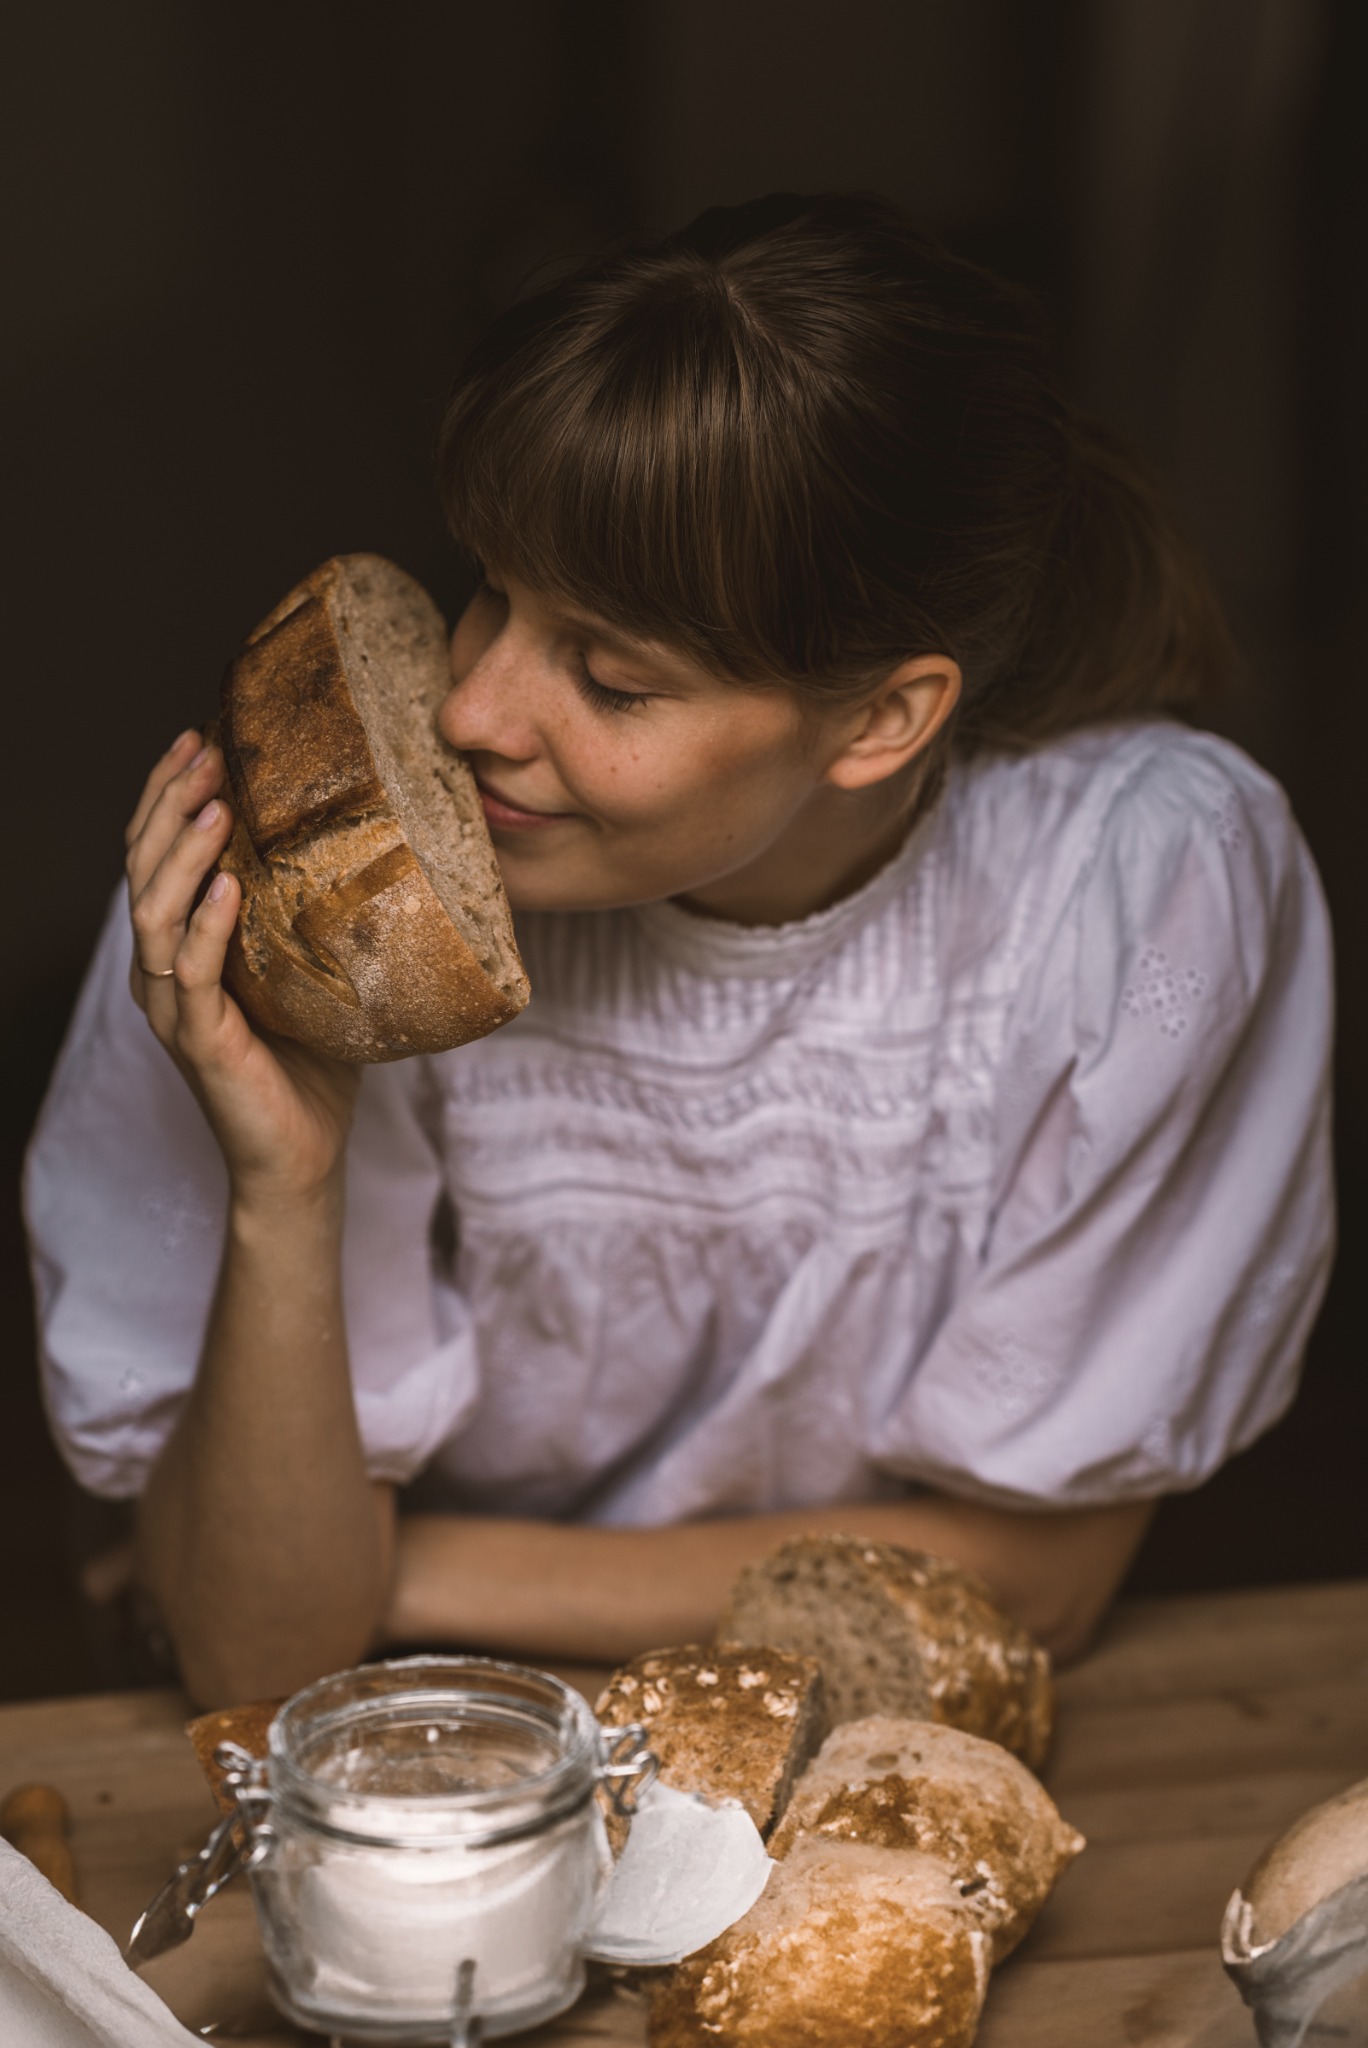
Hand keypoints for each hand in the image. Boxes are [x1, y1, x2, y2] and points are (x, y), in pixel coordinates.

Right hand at [125, 729, 360, 1200]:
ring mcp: (174, 1006)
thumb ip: (315, 914)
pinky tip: (229, 885)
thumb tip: (377, 842)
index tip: (198, 736)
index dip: (167, 794)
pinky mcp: (199, 1042)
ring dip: (183, 855)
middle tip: (203, 750)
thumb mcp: (312, 971)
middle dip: (168, 803)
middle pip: (143, 870)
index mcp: (181, 948)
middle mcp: (162, 971)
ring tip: (214, 805)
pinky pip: (192, 975)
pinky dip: (207, 926)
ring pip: (155, 915)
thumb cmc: (310, 1065)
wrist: (301, 1157)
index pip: (157, 855)